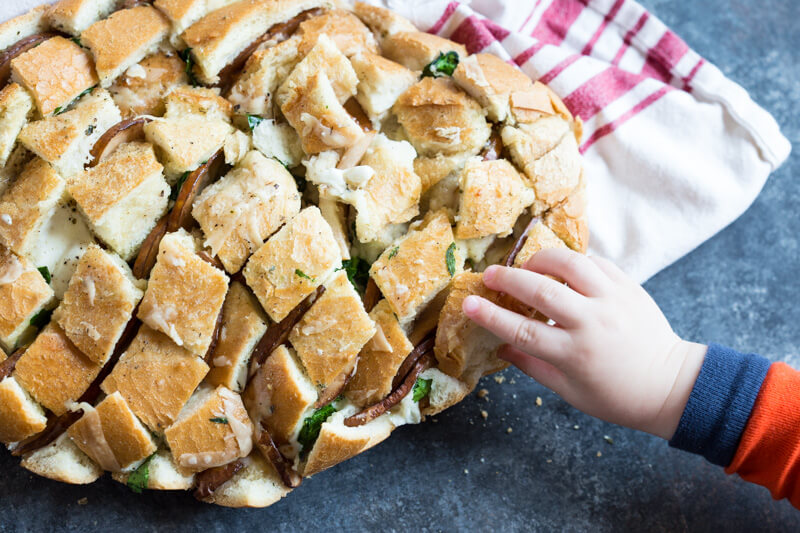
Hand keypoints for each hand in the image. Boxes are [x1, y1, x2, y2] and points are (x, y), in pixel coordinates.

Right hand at [462, 248, 706, 439]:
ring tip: (526, 266)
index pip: (523, 331)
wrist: (670, 385)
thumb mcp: (568, 391)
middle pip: (541, 291)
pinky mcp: (628, 286)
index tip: (468, 303)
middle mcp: (592, 323)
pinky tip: (560, 269)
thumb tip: (497, 348)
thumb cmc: (615, 396)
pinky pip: (595, 262)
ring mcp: (613, 301)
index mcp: (574, 355)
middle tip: (489, 275)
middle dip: (509, 279)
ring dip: (541, 260)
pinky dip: (573, 261)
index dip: (491, 316)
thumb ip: (531, 365)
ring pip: (571, 264)